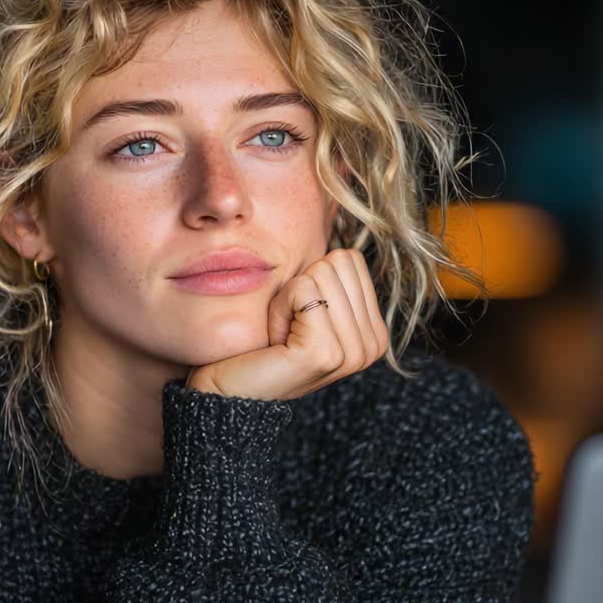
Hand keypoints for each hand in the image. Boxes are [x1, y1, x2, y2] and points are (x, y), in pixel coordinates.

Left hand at [185, 248, 389, 400]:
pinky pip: (302, 290)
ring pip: (320, 272)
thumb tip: (332, 211)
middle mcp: (372, 345)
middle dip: (299, 287)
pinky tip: (274, 340)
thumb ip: (329, 275)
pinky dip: (278, 306)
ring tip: (280, 335)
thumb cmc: (260, 342)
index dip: (312, 279)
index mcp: (375, 332)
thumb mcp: (305, 303)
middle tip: (286, 328)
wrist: (227, 390)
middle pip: (338, 261)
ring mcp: (352, 353)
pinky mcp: (325, 354)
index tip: (298, 318)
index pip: (350, 258)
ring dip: (286, 299)